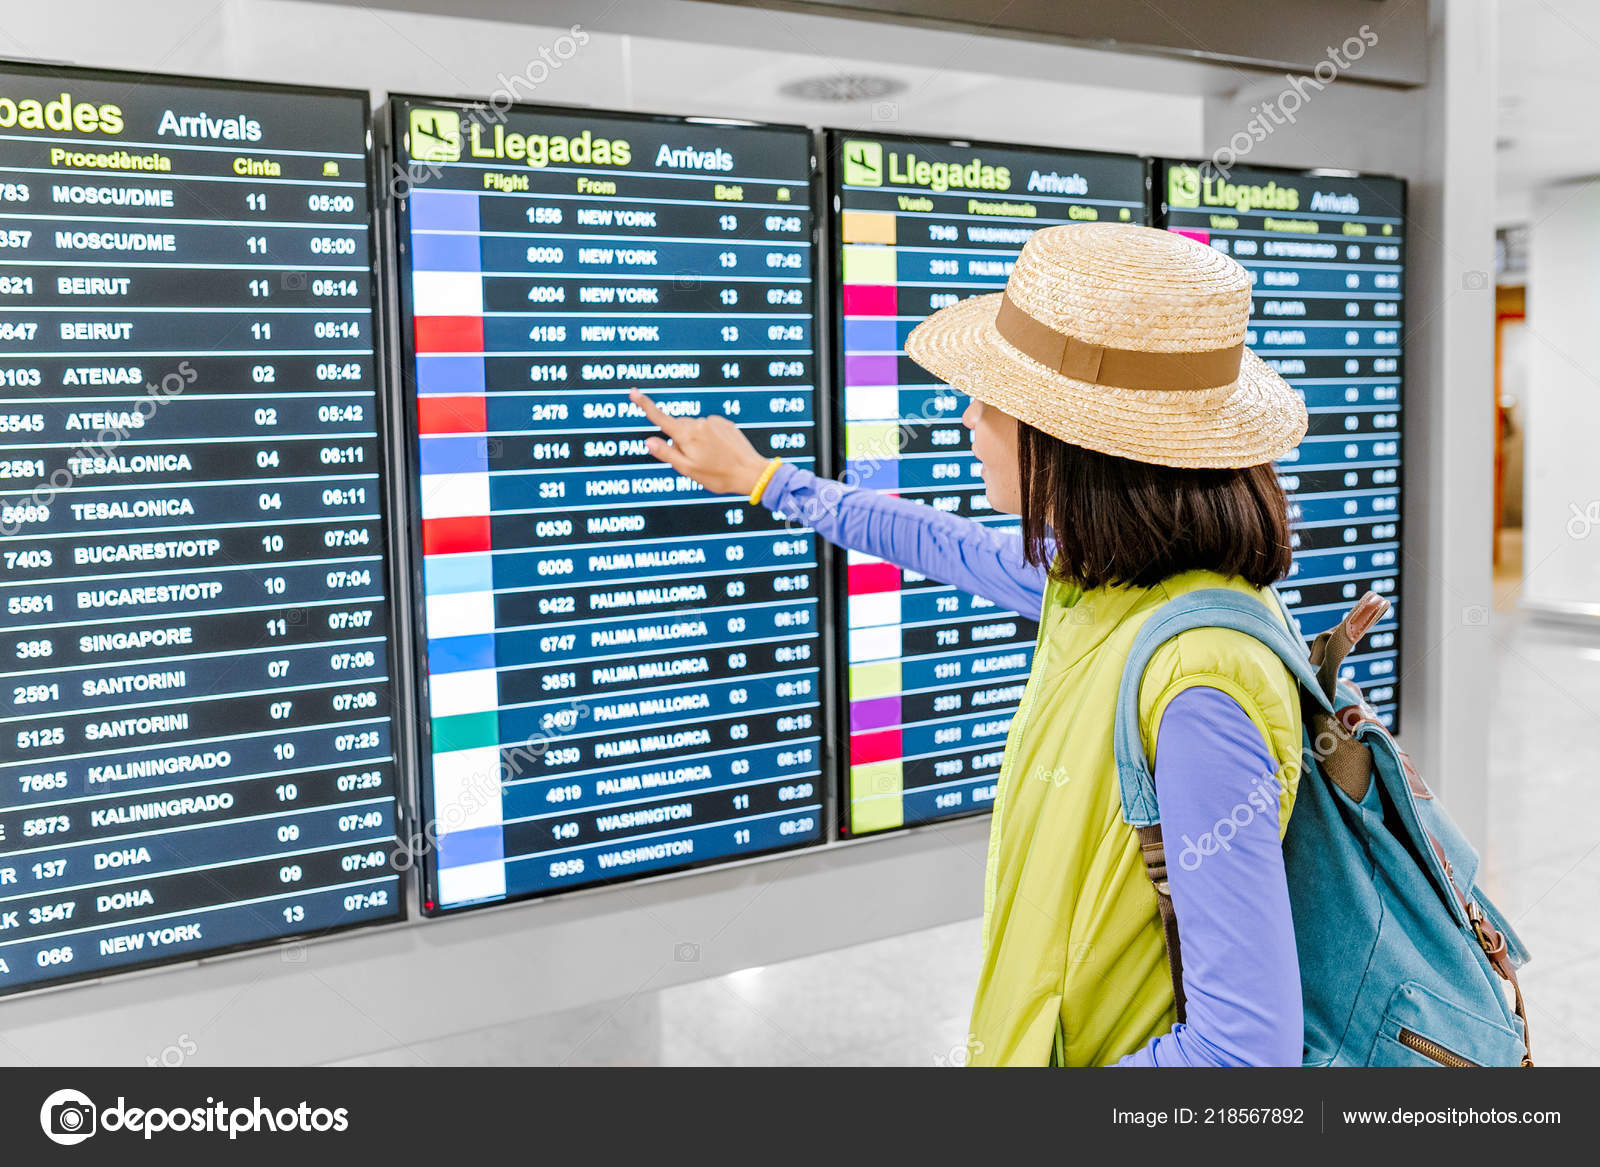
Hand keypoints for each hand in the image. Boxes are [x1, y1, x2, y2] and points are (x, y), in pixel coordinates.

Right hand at [630, 387, 773, 495]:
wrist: (751, 473)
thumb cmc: (718, 476)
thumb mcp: (688, 470)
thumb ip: (667, 454)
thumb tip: (649, 441)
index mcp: (687, 435)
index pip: (660, 418)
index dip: (644, 405)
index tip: (633, 392)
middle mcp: (699, 423)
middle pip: (678, 428)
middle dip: (679, 441)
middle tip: (693, 461)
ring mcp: (713, 421)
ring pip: (694, 429)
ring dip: (696, 440)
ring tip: (710, 459)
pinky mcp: (725, 423)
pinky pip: (709, 428)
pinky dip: (709, 438)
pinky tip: (720, 451)